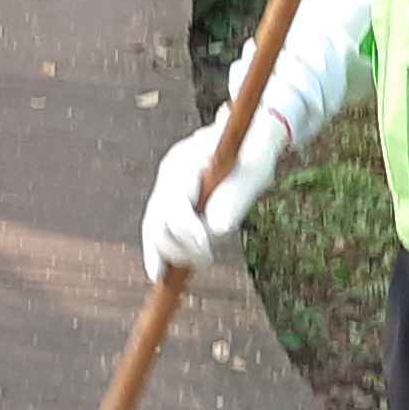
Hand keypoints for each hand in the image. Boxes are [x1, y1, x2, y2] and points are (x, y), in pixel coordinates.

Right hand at [142, 105, 294, 280]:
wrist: (248, 136)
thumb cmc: (255, 152)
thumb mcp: (255, 172)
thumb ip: (236, 197)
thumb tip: (218, 230)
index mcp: (186, 160)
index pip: (176, 204)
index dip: (187, 232)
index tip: (207, 251)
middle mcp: (169, 173)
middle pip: (158, 220)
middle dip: (179, 246)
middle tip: (208, 260)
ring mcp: (164, 185)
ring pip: (154, 228)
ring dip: (173, 251)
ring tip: (202, 260)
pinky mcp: (168, 199)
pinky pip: (157, 229)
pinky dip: (160, 251)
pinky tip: (160, 273)